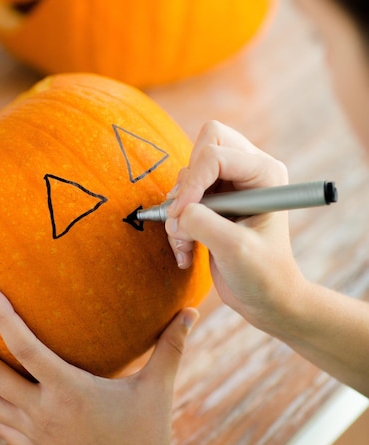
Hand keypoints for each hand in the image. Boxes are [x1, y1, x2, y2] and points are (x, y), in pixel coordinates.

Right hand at [165, 121, 303, 327]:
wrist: (267, 300)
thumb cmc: (263, 275)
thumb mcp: (234, 249)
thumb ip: (202, 222)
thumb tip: (175, 213)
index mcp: (265, 173)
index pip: (215, 154)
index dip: (192, 183)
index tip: (181, 217)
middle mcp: (248, 171)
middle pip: (204, 144)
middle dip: (186, 183)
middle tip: (182, 217)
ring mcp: (230, 186)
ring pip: (187, 175)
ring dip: (179, 213)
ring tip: (187, 244)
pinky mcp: (214, 203)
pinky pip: (182, 198)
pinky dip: (177, 225)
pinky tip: (187, 251)